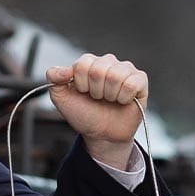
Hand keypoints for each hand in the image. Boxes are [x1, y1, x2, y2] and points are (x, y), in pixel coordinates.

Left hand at [45, 53, 147, 169]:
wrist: (101, 133)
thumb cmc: (84, 114)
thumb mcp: (61, 98)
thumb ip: (54, 78)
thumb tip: (65, 69)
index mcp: (89, 63)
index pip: (83, 64)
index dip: (81, 84)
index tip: (83, 93)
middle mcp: (108, 62)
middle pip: (99, 69)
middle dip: (95, 91)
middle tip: (97, 98)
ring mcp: (125, 69)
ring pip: (116, 76)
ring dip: (109, 95)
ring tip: (109, 100)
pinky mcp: (140, 80)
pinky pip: (132, 83)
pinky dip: (124, 97)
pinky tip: (122, 101)